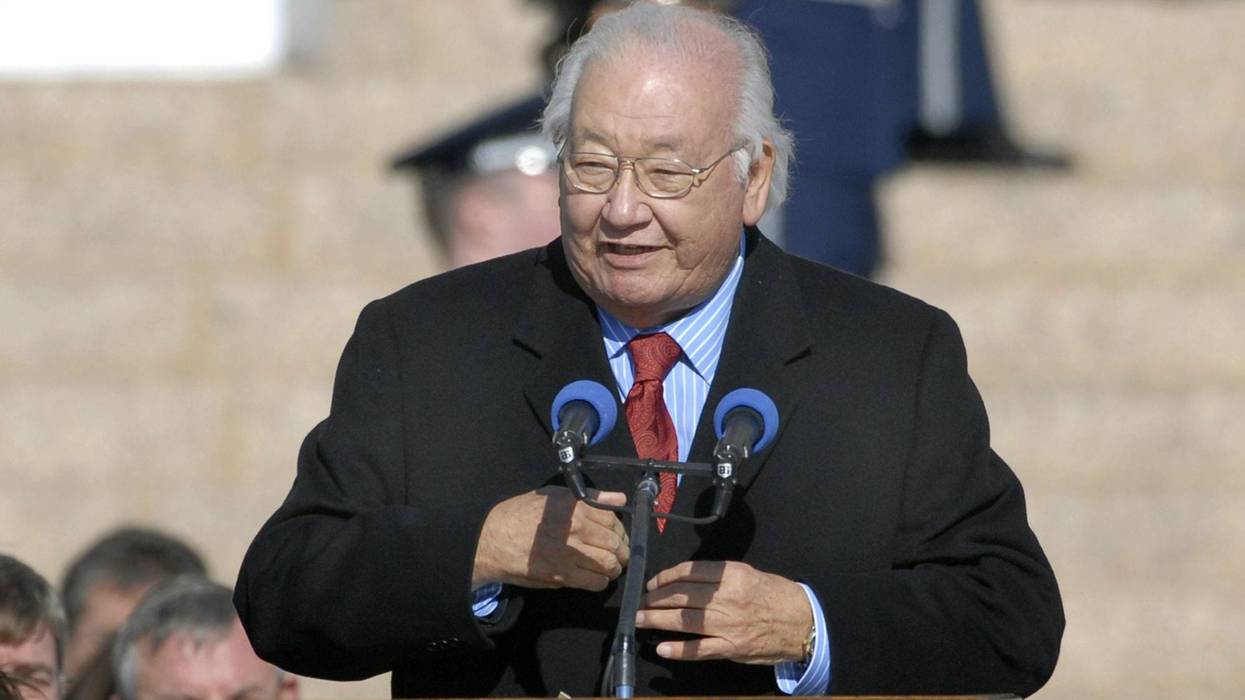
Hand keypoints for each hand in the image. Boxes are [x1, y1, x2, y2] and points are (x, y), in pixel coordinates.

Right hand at [472, 486, 628, 590]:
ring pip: (610, 564)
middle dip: (621, 551)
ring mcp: (572, 553)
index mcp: (577, 507)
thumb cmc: (521, 514)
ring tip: (608, 567)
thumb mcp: (554, 496)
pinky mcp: (564, 575)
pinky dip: (600, 581)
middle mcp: (578, 528)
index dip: (620, 530)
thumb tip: (619, 499)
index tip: (617, 536)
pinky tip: (595, 577)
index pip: (613, 520)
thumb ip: (590, 497)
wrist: (493, 539)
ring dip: (613, 568)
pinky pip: (595, 582)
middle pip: (616, 543)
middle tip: (618, 554)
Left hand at [636, 560, 811, 665]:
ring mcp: (728, 623)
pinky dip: (679, 650)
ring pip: (684, 621)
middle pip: (681, 596)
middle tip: (640, 603)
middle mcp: (727, 597)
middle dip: (655, 599)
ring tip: (640, 620)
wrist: (802, 621)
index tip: (652, 584)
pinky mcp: (731, 647)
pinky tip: (662, 648)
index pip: (688, 572)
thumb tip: (685, 580)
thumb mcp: (748, 573)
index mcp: (731, 574)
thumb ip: (719, 576)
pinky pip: (700, 649)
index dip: (664, 577)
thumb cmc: (774, 594)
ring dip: (657, 620)